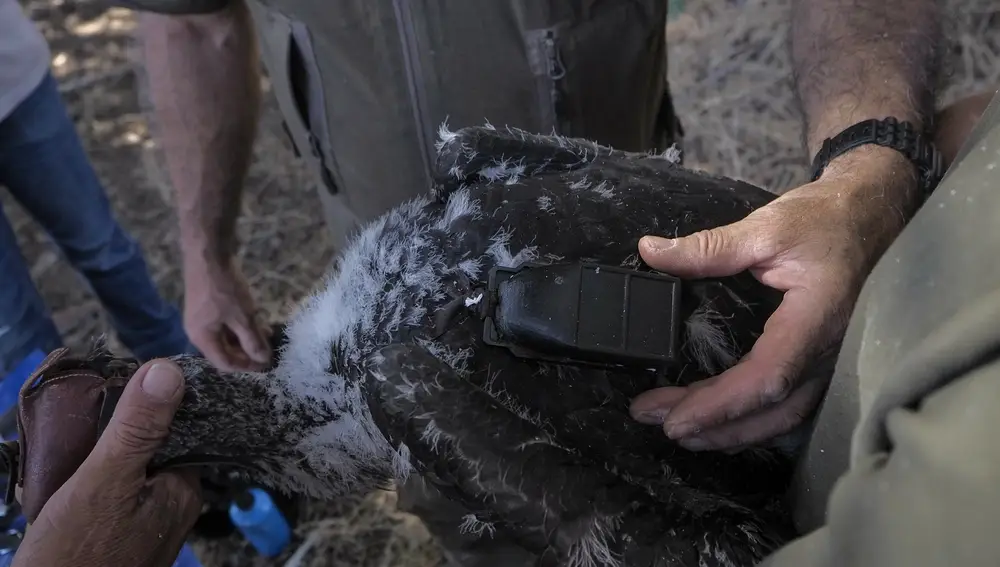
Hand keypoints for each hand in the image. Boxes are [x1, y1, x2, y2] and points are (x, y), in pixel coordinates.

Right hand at [13, 361, 201, 566]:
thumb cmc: (77, 552)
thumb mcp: (107, 479)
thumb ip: (138, 429)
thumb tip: (168, 370)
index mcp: (183, 490)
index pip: (180, 428)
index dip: (149, 404)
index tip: (116, 383)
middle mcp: (172, 506)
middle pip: (151, 447)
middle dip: (116, 429)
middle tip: (78, 412)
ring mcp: (145, 523)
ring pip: (127, 469)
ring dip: (96, 453)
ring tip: (63, 441)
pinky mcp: (116, 537)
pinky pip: (108, 494)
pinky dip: (85, 479)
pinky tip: (58, 476)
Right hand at [183, 258, 270, 370]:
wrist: (209, 252)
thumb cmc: (224, 288)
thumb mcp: (243, 316)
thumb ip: (253, 340)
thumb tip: (264, 360)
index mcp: (202, 338)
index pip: (224, 363)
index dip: (247, 367)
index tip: (267, 365)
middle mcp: (199, 331)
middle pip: (225, 351)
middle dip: (248, 353)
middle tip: (270, 352)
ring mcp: (203, 317)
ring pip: (228, 336)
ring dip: (247, 338)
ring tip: (269, 337)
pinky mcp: (210, 305)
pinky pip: (227, 323)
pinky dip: (242, 325)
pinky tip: (260, 322)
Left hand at [630, 147, 920, 450]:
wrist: (875, 212)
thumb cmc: (827, 218)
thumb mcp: (766, 227)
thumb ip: (708, 248)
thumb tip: (651, 252)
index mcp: (815, 319)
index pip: (766, 378)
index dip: (719, 405)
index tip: (674, 419)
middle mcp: (829, 351)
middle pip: (772, 411)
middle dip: (714, 428)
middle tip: (657, 423)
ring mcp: (832, 360)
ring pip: (785, 417)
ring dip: (733, 432)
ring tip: (684, 433)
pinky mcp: (826, 360)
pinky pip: (792, 404)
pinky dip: (755, 420)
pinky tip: (724, 423)